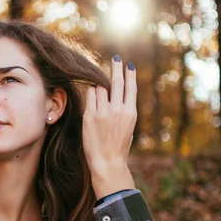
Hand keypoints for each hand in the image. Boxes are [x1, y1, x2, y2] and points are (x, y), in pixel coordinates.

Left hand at [82, 56, 136, 197]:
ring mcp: (103, 112)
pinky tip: (91, 92)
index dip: (129, 75)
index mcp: (130, 112)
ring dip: (99, 84)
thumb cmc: (118, 147)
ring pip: (101, 88)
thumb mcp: (128, 128)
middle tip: (115, 58)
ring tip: (98, 82)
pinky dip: (91, 93)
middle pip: (116, 82)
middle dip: (116, 68)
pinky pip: (90, 97)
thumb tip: (121, 98)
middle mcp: (118, 110)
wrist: (107, 162)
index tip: (128, 65)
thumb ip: (125, 112)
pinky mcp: (90, 116)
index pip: (130, 88)